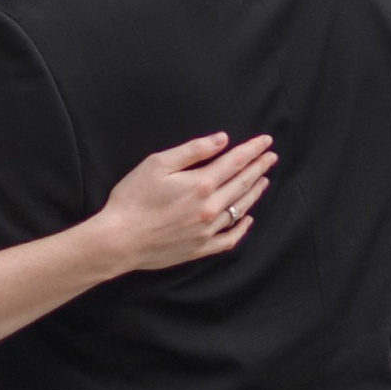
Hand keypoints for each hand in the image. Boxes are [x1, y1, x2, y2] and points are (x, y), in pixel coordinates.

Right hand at [91, 131, 275, 275]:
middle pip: (242, 183)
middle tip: (271, 157)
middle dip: (258, 167)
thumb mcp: (157, 164)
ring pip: (240, 209)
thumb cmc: (133, 199)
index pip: (236, 162)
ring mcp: (208, 230)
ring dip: (254, 193)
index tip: (266, 142)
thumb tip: (222, 140)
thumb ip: (193, 151)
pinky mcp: (200, 248)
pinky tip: (248, 219)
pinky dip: (242, 228)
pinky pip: (230, 239)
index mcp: (201, 184)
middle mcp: (210, 208)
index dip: (253, 150)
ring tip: (263, 180)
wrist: (119, 240)